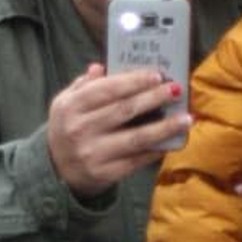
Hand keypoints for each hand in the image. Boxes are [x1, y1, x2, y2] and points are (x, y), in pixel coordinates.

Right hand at [45, 63, 189, 198]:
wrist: (54, 171)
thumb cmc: (66, 129)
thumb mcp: (64, 103)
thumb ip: (83, 84)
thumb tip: (101, 67)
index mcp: (71, 107)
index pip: (107, 89)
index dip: (134, 81)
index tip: (157, 74)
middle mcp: (81, 130)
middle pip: (124, 110)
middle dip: (154, 98)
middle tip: (176, 89)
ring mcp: (93, 154)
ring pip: (136, 138)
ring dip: (164, 127)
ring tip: (186, 118)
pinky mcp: (105, 174)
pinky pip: (136, 160)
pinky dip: (156, 150)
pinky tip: (171, 142)